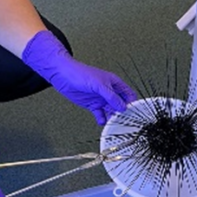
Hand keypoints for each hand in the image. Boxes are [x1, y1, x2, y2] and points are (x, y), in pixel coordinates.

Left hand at [22, 31, 137, 124]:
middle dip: (123, 113)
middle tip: (123, 121)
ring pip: (111, 111)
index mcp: (114, 83)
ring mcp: (100, 98)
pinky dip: (102, 119)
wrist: (62, 75)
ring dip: (112, 117)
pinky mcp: (92, 104)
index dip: (133, 103)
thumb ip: (111, 96)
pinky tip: (102, 121)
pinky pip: (100, 114)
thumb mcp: (99, 84)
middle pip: (121, 105)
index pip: (129, 94)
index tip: (134, 113)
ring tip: (113, 124)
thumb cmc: (80, 73)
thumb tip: (122, 107)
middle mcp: (109, 91)